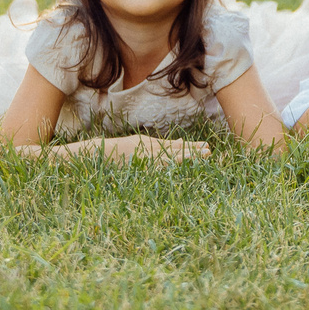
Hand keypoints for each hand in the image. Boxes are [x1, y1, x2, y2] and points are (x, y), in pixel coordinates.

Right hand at [96, 134, 210, 161]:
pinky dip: (172, 164)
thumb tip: (180, 143)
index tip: (205, 147)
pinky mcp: (140, 165)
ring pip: (172, 156)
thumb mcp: (140, 145)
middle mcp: (150, 149)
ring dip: (188, 156)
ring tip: (203, 155)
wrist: (99, 153)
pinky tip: (183, 165)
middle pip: (177, 150)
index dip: (191, 147)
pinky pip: (159, 166)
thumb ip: (158, 146)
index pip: (175, 147)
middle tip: (209, 150)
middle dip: (193, 151)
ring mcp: (146, 157)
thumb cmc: (118, 151)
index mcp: (150, 145)